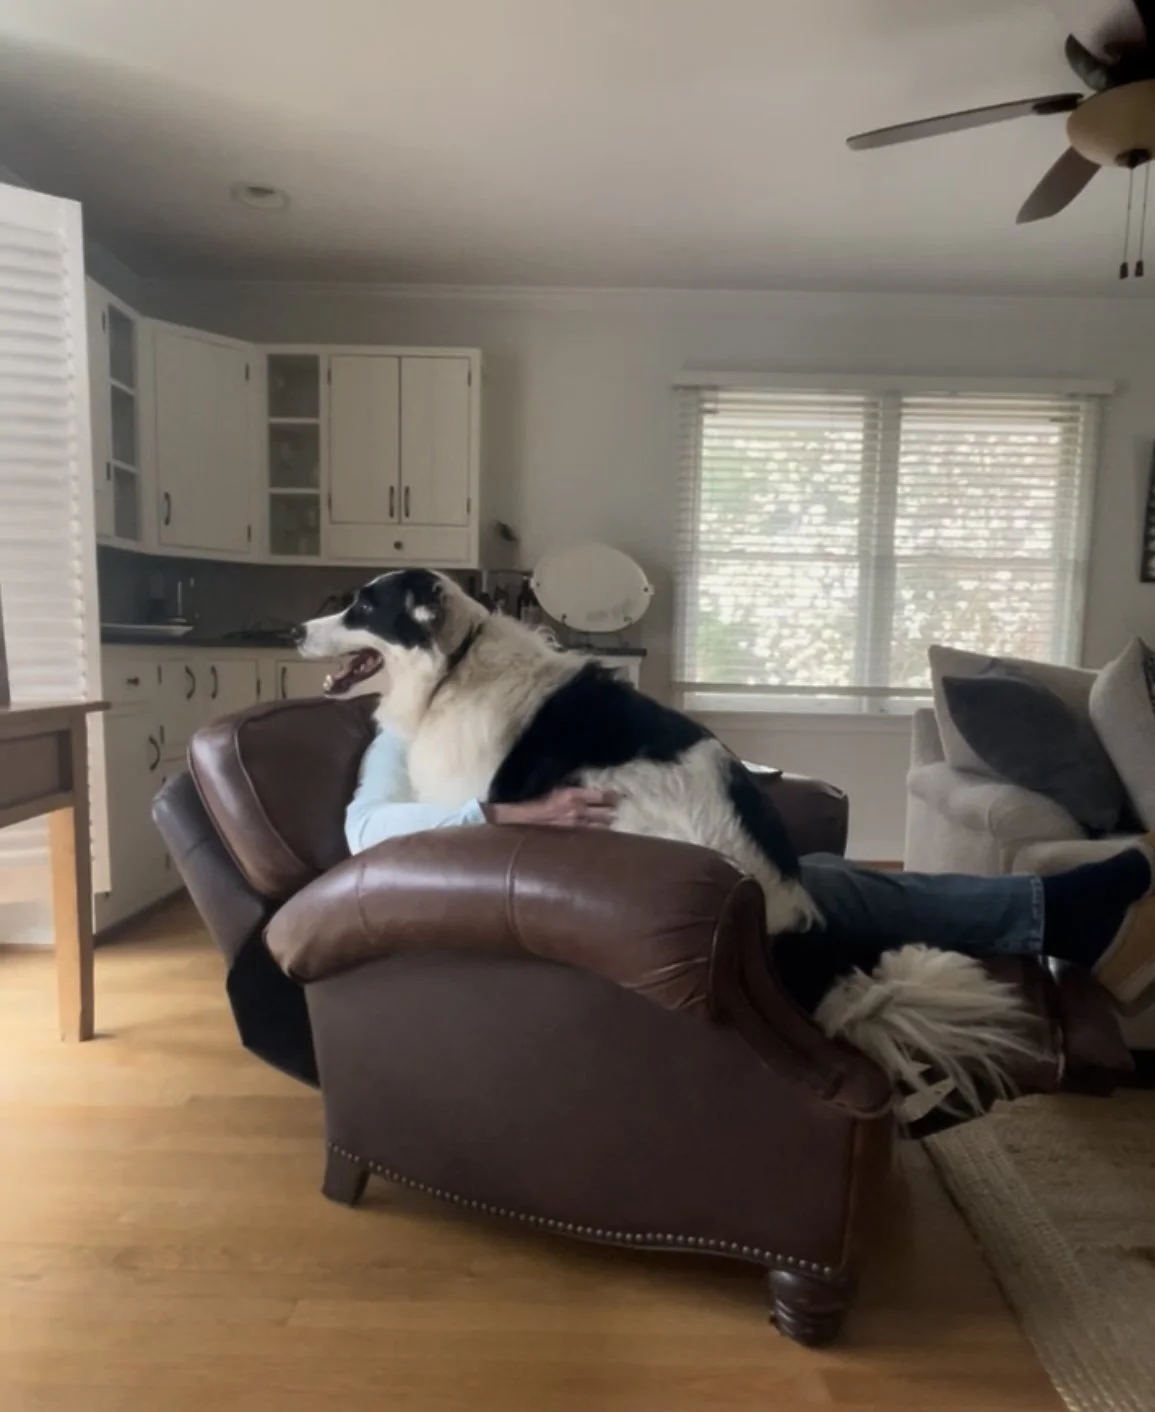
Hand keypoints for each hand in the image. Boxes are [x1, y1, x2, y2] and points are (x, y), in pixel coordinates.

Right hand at [485, 786, 617, 828]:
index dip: (614, 797)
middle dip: (614, 812)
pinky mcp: (570, 838)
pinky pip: (591, 837)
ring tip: (611, 822)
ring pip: (602, 828)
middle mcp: (578, 812)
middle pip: (607, 814)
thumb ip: (571, 787)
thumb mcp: (554, 786)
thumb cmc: (533, 799)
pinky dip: (598, 835)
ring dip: (607, 824)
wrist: (518, 817)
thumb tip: (585, 786)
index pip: (603, 796)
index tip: (620, 797)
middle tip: (618, 810)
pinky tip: (600, 835)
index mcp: (574, 795)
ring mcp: (575, 827)